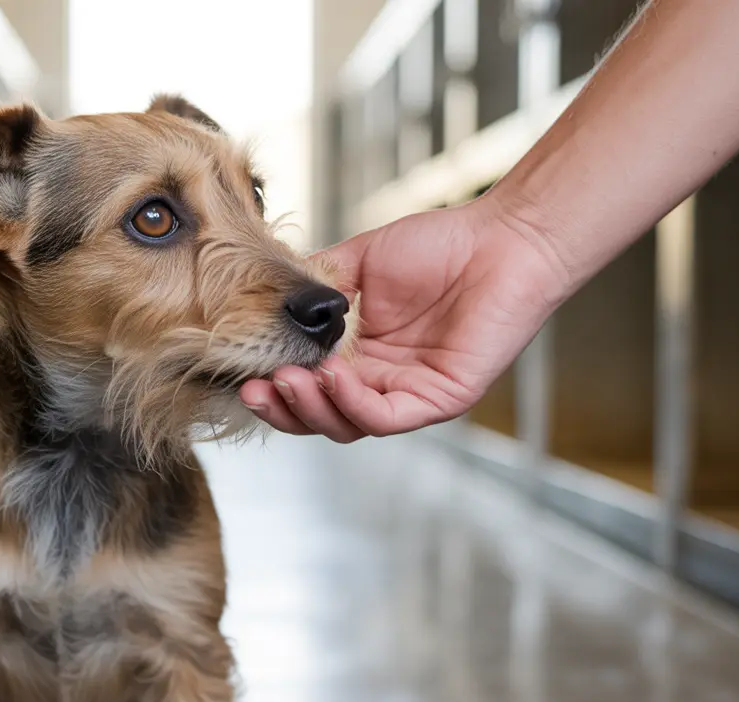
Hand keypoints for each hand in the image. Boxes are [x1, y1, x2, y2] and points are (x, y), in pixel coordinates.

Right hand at [240, 199, 571, 442]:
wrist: (500, 240)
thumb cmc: (439, 246)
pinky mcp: (439, 400)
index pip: (303, 386)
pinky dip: (353, 403)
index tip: (239, 372)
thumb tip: (262, 300)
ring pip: (346, 424)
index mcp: (356, 354)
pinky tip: (333, 376)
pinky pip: (386, 417)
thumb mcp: (356, 263)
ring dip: (311, 408)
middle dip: (281, 409)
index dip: (270, 385)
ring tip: (287, 381)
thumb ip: (313, 285)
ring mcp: (407, 394)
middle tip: (253, 390)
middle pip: (317, 416)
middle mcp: (378, 381)